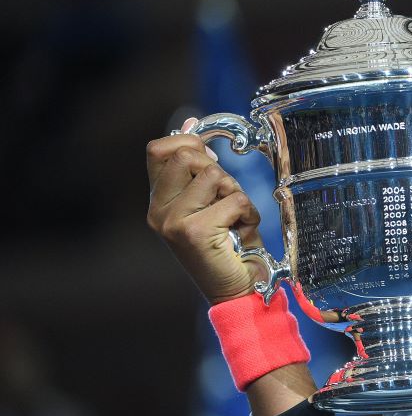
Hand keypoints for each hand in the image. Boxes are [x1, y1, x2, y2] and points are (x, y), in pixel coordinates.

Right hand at [146, 121, 266, 303]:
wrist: (238, 291)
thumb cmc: (229, 246)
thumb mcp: (211, 201)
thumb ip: (198, 169)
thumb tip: (190, 124)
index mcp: (159, 202)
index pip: (158, 149)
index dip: (188, 142)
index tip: (212, 159)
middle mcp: (158, 211)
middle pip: (185, 154)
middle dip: (217, 169)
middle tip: (225, 198)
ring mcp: (172, 222)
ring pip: (214, 175)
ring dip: (236, 193)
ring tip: (234, 219)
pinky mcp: (193, 232)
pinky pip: (235, 200)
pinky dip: (249, 214)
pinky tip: (241, 233)